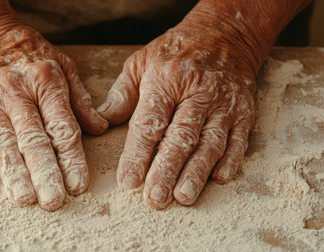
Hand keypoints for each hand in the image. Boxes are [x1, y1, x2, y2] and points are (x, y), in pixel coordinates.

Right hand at [0, 24, 107, 210]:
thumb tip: (100, 128)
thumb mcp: (62, 64)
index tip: (78, 185)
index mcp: (46, 82)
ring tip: (25, 198)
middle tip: (53, 201)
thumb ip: (80, 99)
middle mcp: (17, 92)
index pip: (62, 127)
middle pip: (33, 139)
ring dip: (14, 172)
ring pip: (4, 141)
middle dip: (45, 173)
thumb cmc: (26, 52)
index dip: (71, 159)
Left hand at [98, 19, 257, 208]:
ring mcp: (224, 103)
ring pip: (210, 142)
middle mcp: (198, 92)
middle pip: (181, 137)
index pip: (150, 123)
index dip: (137, 154)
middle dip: (166, 171)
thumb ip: (122, 94)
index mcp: (166, 80)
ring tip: (183, 196)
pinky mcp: (244, 111)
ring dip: (196, 172)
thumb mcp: (140, 63)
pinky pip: (239, 139)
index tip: (128, 181)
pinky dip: (231, 160)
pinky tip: (220, 179)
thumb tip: (103, 122)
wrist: (224, 34)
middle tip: (155, 199)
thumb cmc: (175, 52)